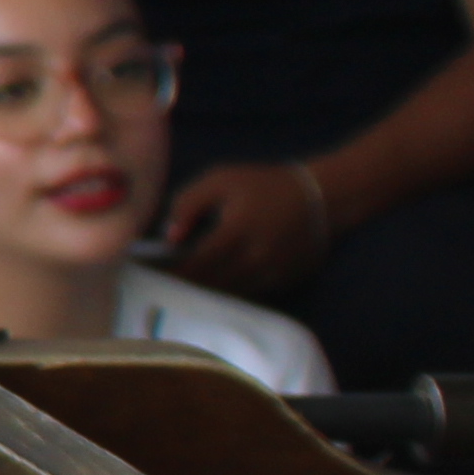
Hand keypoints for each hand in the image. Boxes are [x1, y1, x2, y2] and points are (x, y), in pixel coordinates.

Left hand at [154, 157, 330, 293]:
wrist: (321, 196)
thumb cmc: (264, 184)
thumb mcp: (220, 180)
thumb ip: (188, 204)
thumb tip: (169, 236)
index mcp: (235, 232)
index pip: (194, 265)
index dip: (171, 273)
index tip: (152, 274)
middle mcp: (255, 259)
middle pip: (209, 284)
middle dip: (184, 285)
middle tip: (162, 282)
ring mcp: (272, 273)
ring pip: (228, 293)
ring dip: (206, 291)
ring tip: (185, 283)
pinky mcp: (284, 281)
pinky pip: (249, 294)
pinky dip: (230, 290)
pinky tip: (215, 282)